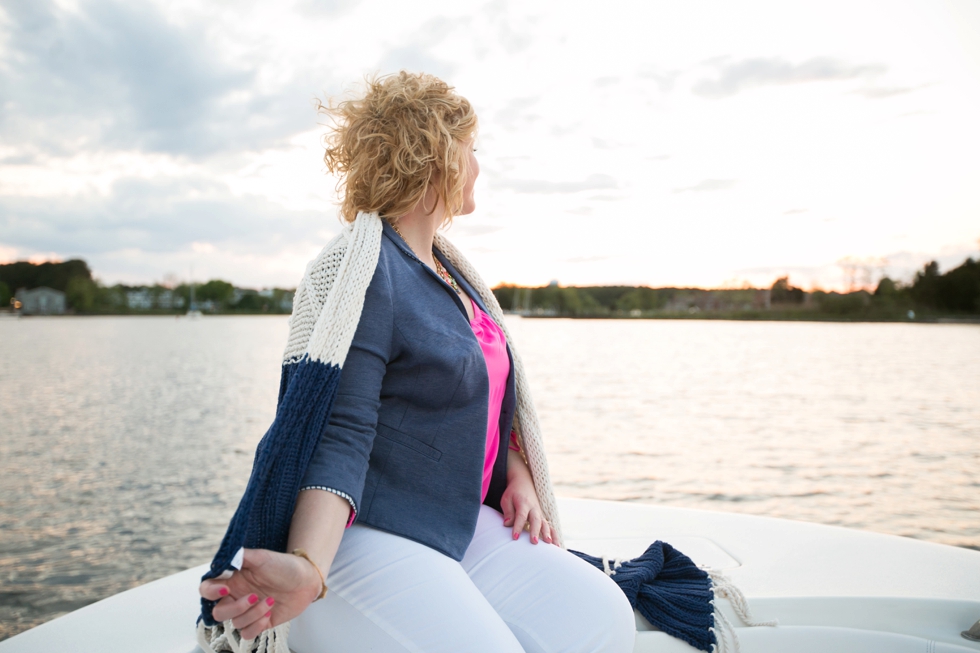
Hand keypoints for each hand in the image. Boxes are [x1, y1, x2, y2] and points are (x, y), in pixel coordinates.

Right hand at [199, 548, 322, 639]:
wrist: (306, 579)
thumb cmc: (284, 565)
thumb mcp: (262, 557)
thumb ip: (241, 556)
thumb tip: (225, 557)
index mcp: (233, 580)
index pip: (207, 590)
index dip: (210, 592)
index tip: (226, 589)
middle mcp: (237, 597)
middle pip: (218, 612)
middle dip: (235, 608)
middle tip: (254, 596)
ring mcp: (248, 611)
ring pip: (235, 623)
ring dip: (253, 614)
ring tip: (270, 601)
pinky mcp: (260, 622)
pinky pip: (247, 634)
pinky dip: (256, 626)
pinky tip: (269, 614)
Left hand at [500, 450, 556, 545]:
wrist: (523, 483)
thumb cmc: (513, 493)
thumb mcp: (506, 499)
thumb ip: (508, 512)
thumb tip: (507, 524)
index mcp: (523, 503)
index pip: (521, 516)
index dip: (518, 526)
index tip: (515, 537)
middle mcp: (533, 508)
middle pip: (536, 520)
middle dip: (536, 531)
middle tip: (534, 542)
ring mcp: (539, 513)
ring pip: (545, 523)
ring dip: (548, 534)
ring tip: (550, 544)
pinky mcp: (542, 517)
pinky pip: (550, 526)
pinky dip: (554, 535)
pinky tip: (557, 545)